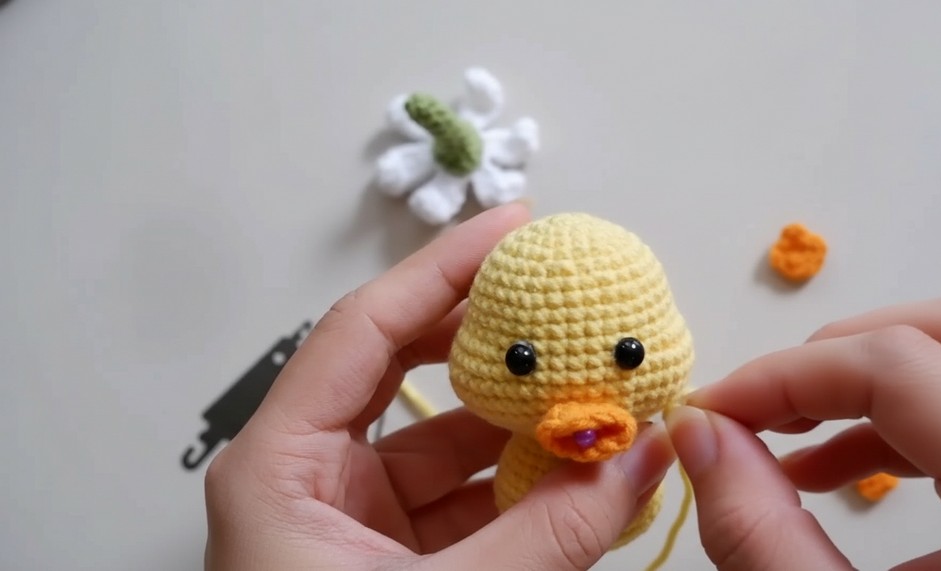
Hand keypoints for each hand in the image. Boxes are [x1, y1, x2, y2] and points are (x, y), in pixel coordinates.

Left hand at [203, 203, 674, 570]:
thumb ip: (547, 536)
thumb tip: (642, 459)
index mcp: (280, 467)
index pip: (364, 331)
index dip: (441, 270)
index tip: (513, 230)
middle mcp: (311, 480)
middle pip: (407, 371)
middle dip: (492, 337)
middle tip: (563, 297)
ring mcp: (355, 521)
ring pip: (448, 442)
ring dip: (524, 418)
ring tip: (594, 382)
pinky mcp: (394, 560)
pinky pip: (467, 501)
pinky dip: (525, 484)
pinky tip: (583, 467)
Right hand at [667, 292, 940, 569]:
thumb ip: (761, 533)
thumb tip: (698, 436)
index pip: (900, 367)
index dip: (785, 375)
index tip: (712, 410)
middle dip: (839, 353)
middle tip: (760, 405)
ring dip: (874, 382)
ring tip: (790, 440)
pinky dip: (909, 420)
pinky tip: (837, 468)